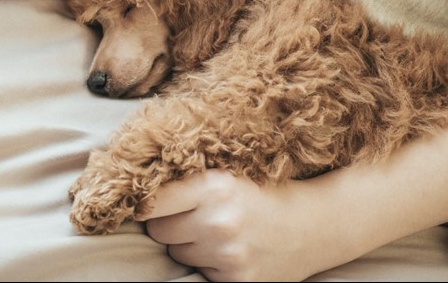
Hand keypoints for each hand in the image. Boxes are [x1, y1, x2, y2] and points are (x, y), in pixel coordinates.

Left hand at [135, 170, 353, 281]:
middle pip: (158, 231)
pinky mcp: (237, 280)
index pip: (151, 202)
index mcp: (214, 186)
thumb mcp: (227, 175)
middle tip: (195, 216)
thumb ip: (187, 181)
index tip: (139, 203)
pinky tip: (233, 252)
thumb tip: (131, 188)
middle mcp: (219, 220)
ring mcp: (229, 254)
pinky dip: (210, 265)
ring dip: (190, 246)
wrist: (316, 224)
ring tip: (219, 233)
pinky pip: (200, 273)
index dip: (143, 204)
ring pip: (177, 254)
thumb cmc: (263, 193)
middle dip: (170, 225)